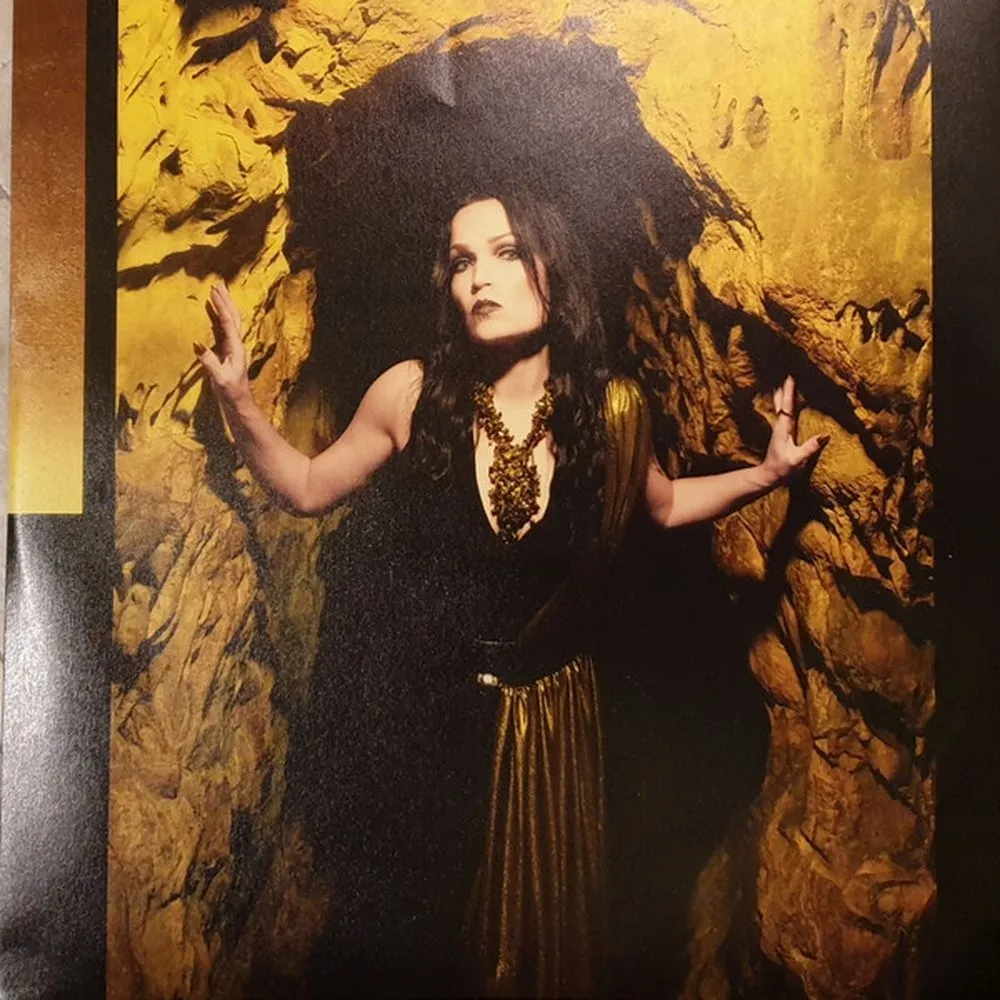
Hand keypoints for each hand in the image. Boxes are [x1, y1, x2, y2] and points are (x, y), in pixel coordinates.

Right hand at [195, 283, 250, 405]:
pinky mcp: (228, 352)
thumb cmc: (231, 392)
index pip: (228, 322)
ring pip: (231, 321)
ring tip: (218, 292)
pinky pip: (224, 329)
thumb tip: (198, 345)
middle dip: (225, 299)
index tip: (214, 291)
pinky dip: (220, 317)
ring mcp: (233, 348)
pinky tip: (215, 313)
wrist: (239, 403)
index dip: (221, 306)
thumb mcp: (220, 378)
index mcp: (236, 348)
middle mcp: (236, 344)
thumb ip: (210, 362)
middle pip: (233, 316)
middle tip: (218, 283)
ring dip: (225, 306)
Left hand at [761, 375, 828, 483]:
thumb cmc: (782, 468)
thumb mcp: (797, 460)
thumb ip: (809, 448)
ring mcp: (779, 429)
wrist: (769, 476)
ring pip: (781, 407)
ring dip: (783, 395)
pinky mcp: (781, 433)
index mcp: (783, 429)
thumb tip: (825, 435)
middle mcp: (780, 426)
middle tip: (785, 373)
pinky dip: (785, 405)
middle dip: (784, 388)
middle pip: (782, 403)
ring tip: (784, 382)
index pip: (787, 407)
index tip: (790, 377)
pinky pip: (784, 414)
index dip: (789, 392)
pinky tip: (787, 403)